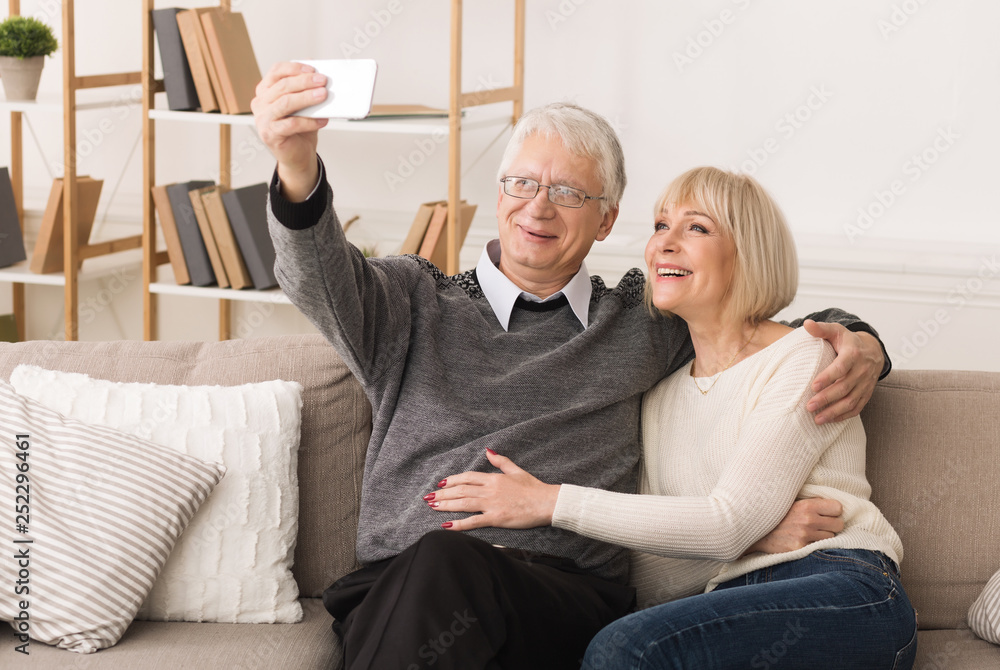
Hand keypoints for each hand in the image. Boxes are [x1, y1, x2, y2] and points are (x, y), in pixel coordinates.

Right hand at [251, 61, 328, 201]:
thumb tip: (318, 70)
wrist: (298, 155)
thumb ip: (306, 88)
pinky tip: (322, 120)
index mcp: (265, 91)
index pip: (276, 72)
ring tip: (323, 96)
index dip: (294, 68)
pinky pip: (291, 124)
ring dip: (307, 98)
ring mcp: (263, 119)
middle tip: (323, 81)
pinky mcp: (269, 134)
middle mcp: (260, 103)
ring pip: (286, 103)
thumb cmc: (300, 128)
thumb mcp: (304, 105)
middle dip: (305, 81)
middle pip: (282, 86)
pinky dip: (309, 121)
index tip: (313, 68)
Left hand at [425, 450, 559, 531]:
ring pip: (463, 503)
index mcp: (494, 478)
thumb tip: (489, 451)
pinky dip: (459, 524)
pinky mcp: (496, 518)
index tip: (441, 483)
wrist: (546, 502)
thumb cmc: (534, 488)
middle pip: (460, 490)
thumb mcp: (517, 470)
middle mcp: (489, 490)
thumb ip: (501, 461)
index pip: (467, 477)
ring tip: (432, 506)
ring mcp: (491, 504)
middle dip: (442, 493)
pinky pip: (473, 521)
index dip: (452, 480)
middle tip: (428, 497)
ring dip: (446, 504)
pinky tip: (446, 525)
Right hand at [744, 497, 843, 554]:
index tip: (826, 512)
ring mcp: (805, 536)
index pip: (838, 507)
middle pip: (839, 524)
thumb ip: (810, 501)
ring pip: (831, 537)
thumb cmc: (775, 513)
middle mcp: (808, 520)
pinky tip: (805, 540)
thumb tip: (832, 504)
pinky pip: (819, 547)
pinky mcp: (801, 548)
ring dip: (823, 536)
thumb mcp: (791, 501)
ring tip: (810, 532)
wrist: (754, 529)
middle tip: (821, 524)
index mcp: (806, 505)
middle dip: (832, 524)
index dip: (833, 510)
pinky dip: (815, 545)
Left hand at [803, 319, 882, 423]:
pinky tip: (830, 420)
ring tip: (817, 419)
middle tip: (809, 406)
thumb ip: (821, 329)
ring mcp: (866, 383)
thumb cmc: (848, 341)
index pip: (841, 367)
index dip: (828, 377)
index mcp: (853, 354)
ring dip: (834, 411)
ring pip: (852, 400)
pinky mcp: (867, 393)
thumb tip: (806, 324)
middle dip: (826, 398)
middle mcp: (862, 370)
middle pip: (845, 387)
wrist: (872, 350)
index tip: (813, 386)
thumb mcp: (836, 331)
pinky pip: (858, 407)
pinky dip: (844, 415)